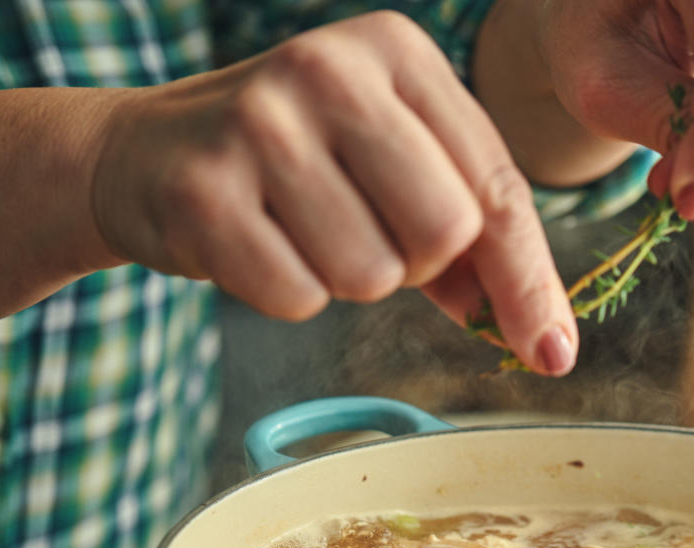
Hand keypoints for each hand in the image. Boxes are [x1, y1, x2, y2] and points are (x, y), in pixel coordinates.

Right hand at [92, 11, 577, 375]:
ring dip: (347, 280)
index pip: (496, 185)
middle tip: (365, 236)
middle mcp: (330, 69)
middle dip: (416, 266)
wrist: (143, 153)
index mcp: (395, 50)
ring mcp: (260, 123)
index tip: (550, 351)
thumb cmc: (294, 167)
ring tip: (301, 231)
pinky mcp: (203, 189)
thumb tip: (542, 337)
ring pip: (372, 275)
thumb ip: (472, 242)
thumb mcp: (389, 169)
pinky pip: (298, 297)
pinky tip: (257, 244)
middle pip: (445, 232)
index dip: (527, 279)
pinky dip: (289, 294)